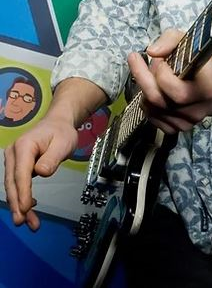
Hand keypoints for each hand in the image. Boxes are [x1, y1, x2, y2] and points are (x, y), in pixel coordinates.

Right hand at [4, 116, 78, 230]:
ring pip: (13, 186)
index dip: (22, 192)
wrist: (57, 124)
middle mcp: (13, 153)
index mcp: (24, 146)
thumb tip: (41, 172)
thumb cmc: (61, 133)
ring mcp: (12, 160)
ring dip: (19, 205)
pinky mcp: (15, 166)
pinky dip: (21, 197)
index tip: (24, 209)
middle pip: (13, 183)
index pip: (20, 173)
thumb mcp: (63, 143)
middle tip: (23, 223)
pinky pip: (17, 184)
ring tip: (29, 222)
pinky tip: (29, 207)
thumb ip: (52, 158)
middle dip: (17, 204)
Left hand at [128, 29, 211, 133]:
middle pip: (158, 99)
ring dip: (145, 89)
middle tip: (136, 60)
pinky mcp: (179, 129)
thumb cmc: (202, 64)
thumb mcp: (191, 42)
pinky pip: (152, 118)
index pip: (173, 86)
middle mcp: (198, 109)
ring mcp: (188, 121)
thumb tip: (152, 52)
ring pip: (151, 109)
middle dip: (142, 78)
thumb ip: (171, 40)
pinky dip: (148, 103)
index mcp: (207, 88)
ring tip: (153, 74)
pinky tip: (155, 90)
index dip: (161, 70)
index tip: (161, 58)